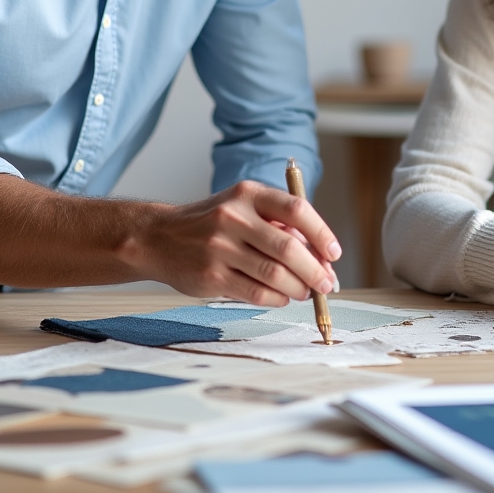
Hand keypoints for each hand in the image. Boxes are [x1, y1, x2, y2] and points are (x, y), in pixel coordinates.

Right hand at [139, 181, 341, 306]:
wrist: (159, 237)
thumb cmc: (211, 223)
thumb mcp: (242, 207)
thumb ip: (277, 224)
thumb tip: (320, 255)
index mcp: (248, 194)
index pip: (296, 210)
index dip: (322, 233)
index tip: (334, 253)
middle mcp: (234, 217)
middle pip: (289, 248)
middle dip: (315, 270)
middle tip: (327, 283)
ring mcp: (220, 247)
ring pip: (275, 275)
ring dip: (299, 288)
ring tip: (306, 292)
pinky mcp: (211, 276)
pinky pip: (256, 292)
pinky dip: (277, 298)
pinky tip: (282, 297)